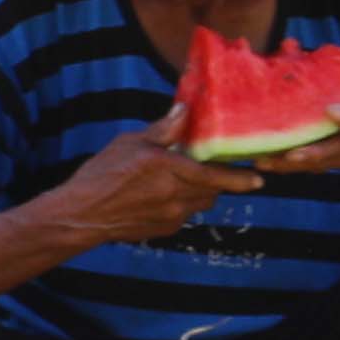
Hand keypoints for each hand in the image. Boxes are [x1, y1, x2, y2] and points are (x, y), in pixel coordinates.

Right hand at [44, 123, 240, 250]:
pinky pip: (184, 215)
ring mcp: (172, 215)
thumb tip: (184, 111)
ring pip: (200, 203)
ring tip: (178, 183)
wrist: (81, 215)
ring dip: (198, 193)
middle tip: (205, 170)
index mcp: (169, 169)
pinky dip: (180, 205)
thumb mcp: (129, 143)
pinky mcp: (164, 229)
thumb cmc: (101, 175)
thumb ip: (162, 130)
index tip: (258, 180)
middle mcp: (176, 195)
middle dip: (214, 181)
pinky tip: (159, 199)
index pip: (215, 176)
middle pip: (212, 190)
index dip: (239, 179)